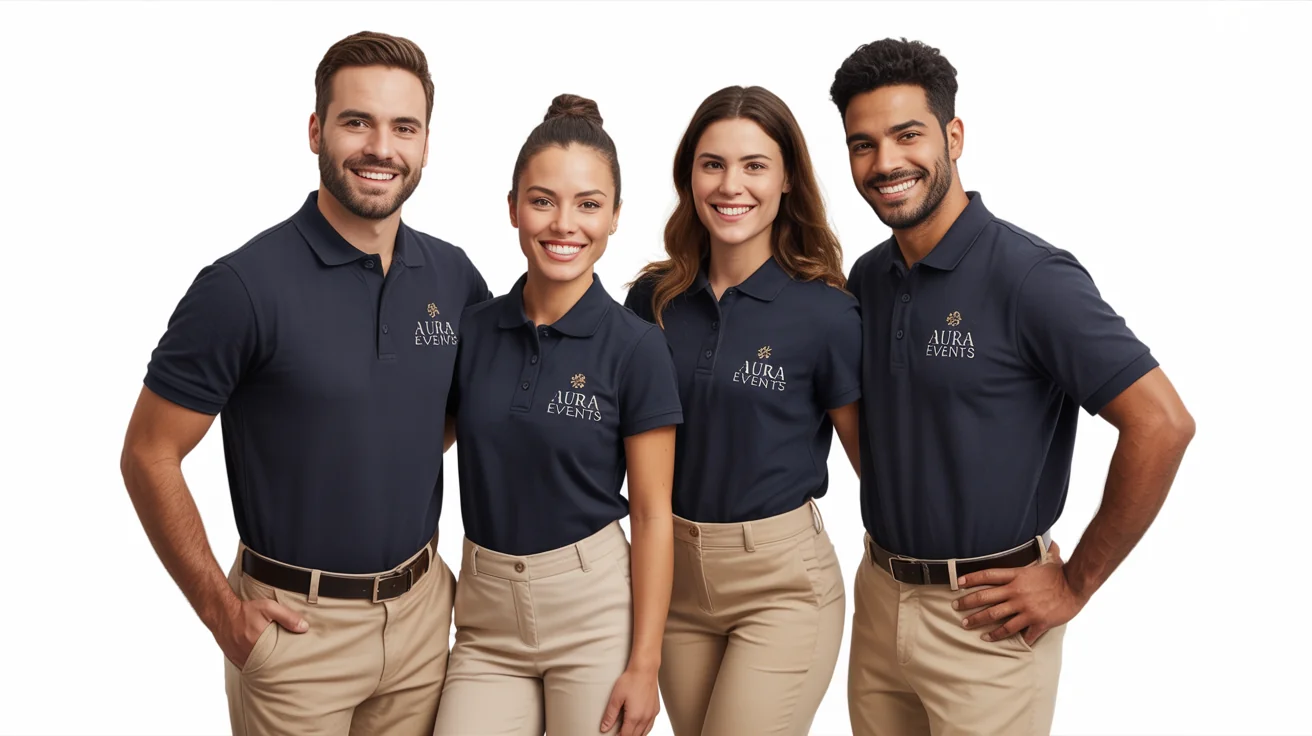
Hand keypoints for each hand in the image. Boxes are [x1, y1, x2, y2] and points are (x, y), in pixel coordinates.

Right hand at [214, 595, 307, 668]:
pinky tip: (262, 666)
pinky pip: (247, 668)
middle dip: (277, 669)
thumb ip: (287, 617)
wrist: (221, 612)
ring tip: (277, 670)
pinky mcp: (233, 659)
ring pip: (256, 669)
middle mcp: (247, 653)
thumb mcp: (269, 608)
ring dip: (265, 669)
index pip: (276, 659)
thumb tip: (304, 627)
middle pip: (267, 667)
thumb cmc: (245, 610)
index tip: (294, 664)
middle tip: (288, 670)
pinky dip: (254, 667)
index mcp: (257, 642)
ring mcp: (239, 658)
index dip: (286, 663)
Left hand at [600, 665, 659, 734]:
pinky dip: (643, 730)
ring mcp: (652, 714)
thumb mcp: (616, 697)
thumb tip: (604, 728)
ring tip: (626, 731)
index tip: (612, 735)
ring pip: (644, 733)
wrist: (645, 669)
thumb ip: (610, 715)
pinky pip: (650, 726)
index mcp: (634, 717)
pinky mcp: (656, 710)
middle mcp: (645, 718)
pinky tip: (638, 726)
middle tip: (617, 733)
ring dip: (635, 734)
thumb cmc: (631, 680)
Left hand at [953, 541, 1085, 646]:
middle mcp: (1017, 592)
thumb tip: (1049, 540)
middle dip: (968, 604)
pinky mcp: (1036, 622)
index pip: (988, 575)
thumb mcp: (1046, 560)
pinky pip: (1019, 633)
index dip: (971, 578)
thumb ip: (1041, 552)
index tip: (958, 582)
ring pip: (997, 618)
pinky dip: (1007, 638)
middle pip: (986, 598)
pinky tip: (996, 641)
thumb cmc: (1061, 573)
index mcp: (1017, 576)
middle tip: (956, 608)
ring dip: (981, 623)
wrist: (1077, 587)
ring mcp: (1026, 608)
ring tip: (968, 626)